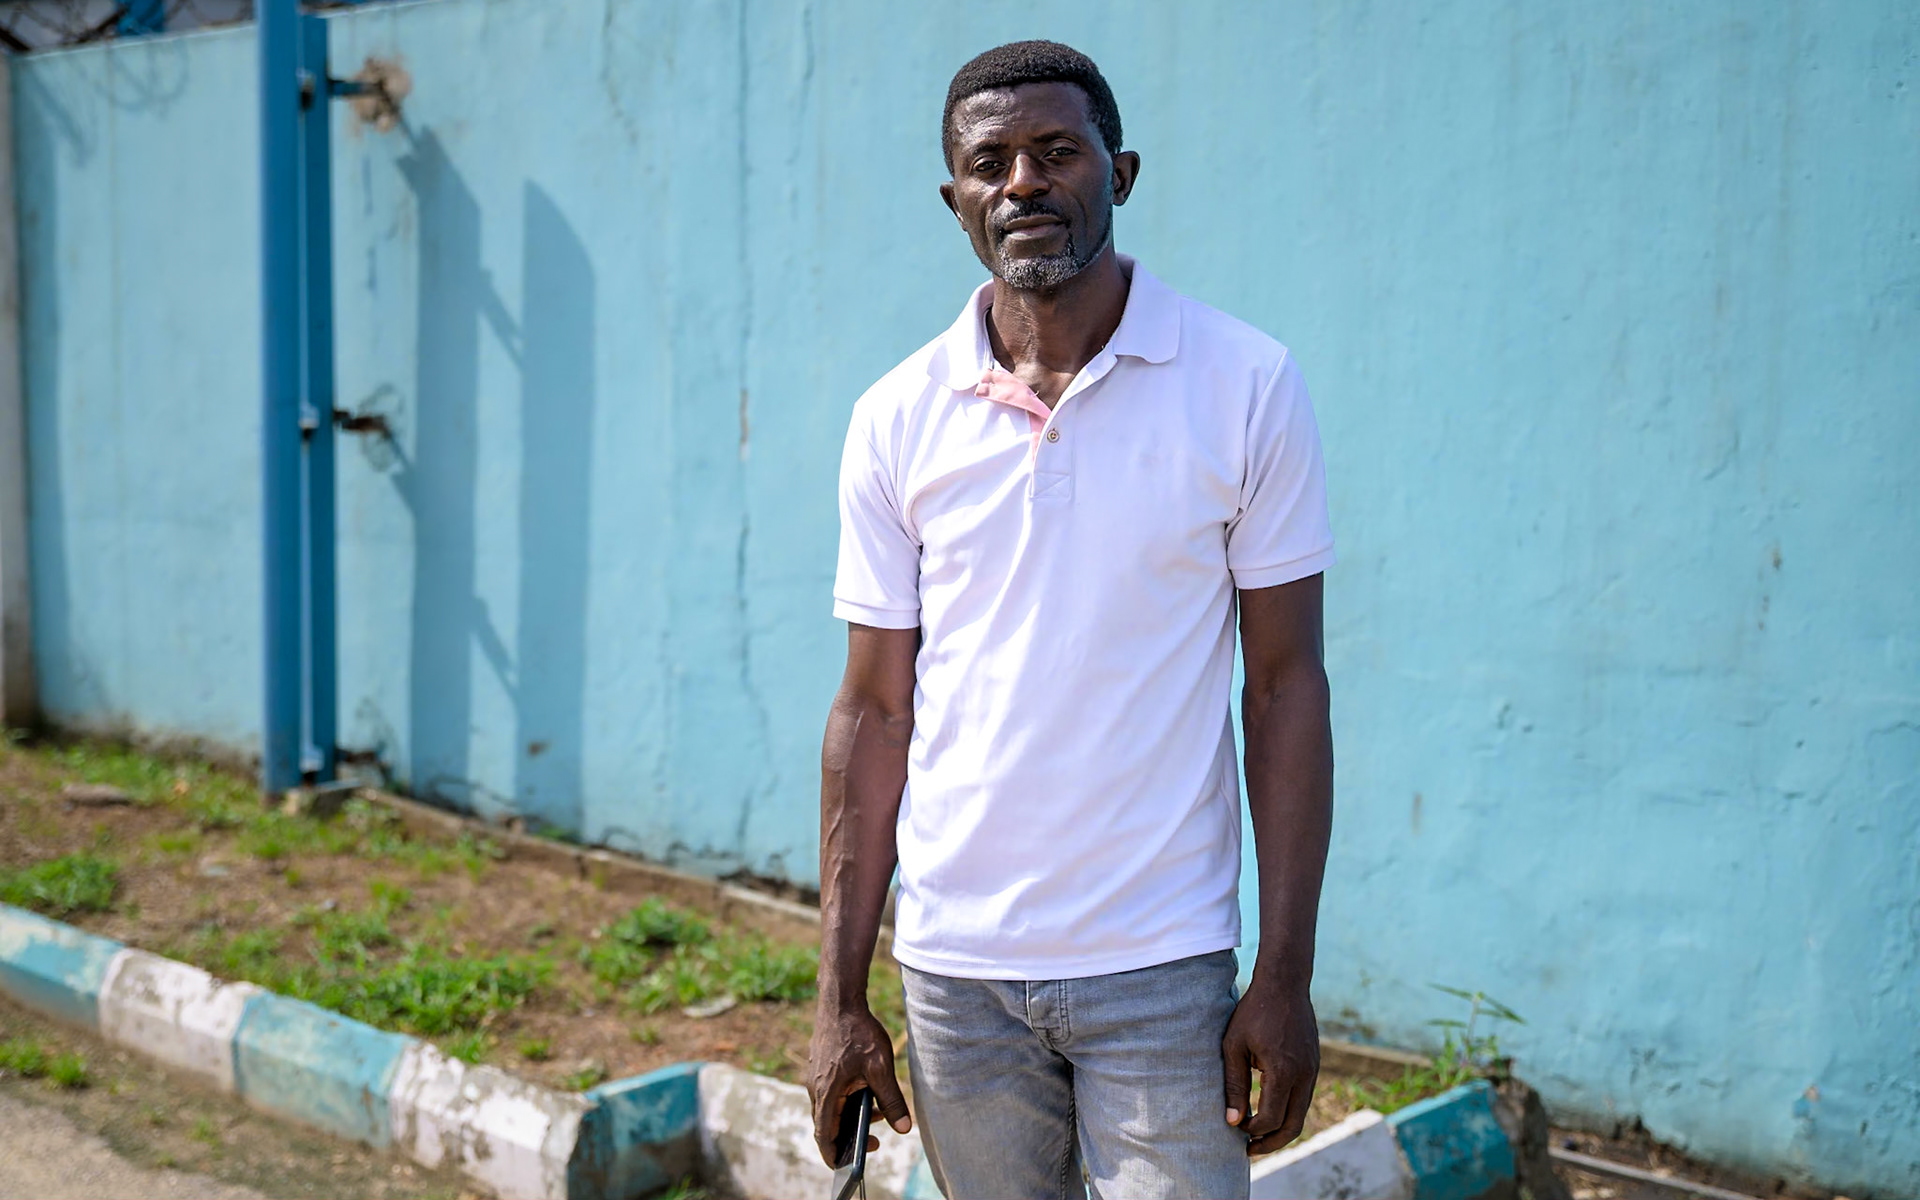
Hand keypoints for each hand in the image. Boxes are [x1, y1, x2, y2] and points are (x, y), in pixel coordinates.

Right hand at [808, 1001, 912, 1166]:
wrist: (840, 1001)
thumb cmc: (858, 1032)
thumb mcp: (881, 1068)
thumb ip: (892, 1100)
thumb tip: (904, 1128)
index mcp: (826, 1093)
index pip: (824, 1135)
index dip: (834, 1154)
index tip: (846, 1166)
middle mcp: (815, 1089)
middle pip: (827, 1124)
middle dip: (849, 1136)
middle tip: (875, 1138)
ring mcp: (815, 1078)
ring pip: (830, 1108)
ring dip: (851, 1115)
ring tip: (877, 1111)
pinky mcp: (820, 1069)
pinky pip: (831, 1094)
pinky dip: (847, 1100)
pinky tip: (867, 1089)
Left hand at [1221, 976, 1319, 1155]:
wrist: (1285, 984)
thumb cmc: (1253, 1013)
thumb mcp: (1234, 1046)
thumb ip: (1234, 1084)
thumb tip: (1232, 1121)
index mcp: (1283, 1072)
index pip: (1270, 1118)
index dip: (1251, 1130)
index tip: (1235, 1128)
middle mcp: (1304, 1076)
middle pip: (1292, 1126)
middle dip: (1271, 1143)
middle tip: (1249, 1150)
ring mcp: (1313, 1071)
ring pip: (1301, 1114)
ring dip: (1281, 1129)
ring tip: (1257, 1134)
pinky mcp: (1314, 1065)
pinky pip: (1303, 1098)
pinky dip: (1288, 1111)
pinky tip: (1269, 1110)